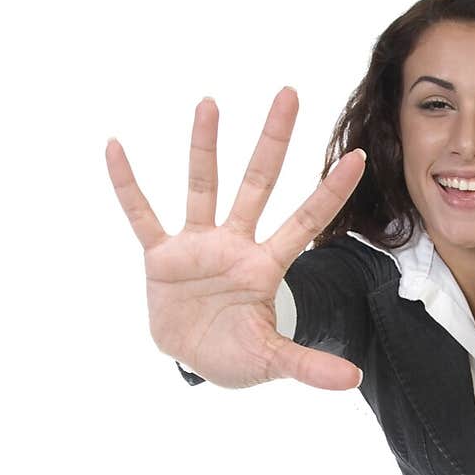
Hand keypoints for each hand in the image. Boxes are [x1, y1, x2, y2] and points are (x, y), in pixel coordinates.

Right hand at [106, 87, 366, 388]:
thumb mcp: (271, 362)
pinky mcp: (162, 256)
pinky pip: (142, 215)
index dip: (330, 191)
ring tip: (209, 103)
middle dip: (274, 142)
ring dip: (205, 147)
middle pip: (258, 184)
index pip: (306, 221)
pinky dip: (128, 186)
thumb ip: (308, 365)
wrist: (193, 361)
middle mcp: (235, 244)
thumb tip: (352, 380)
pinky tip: (116, 148)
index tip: (358, 155)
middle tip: (289, 94)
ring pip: (203, 186)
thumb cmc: (236, 355)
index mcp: (265, 267)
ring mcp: (198, 245)